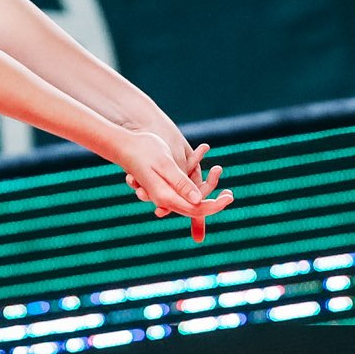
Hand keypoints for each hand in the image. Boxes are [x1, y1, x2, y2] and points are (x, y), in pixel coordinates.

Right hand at [113, 132, 233, 241]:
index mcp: (165, 196)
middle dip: (214, 203)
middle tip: (231, 195)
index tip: (229, 198)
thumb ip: (180, 183)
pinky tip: (205, 171)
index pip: (195, 209)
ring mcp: (163, 194)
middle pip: (194, 209)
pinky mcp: (163, 186)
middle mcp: (164, 199)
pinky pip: (183, 191)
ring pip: (190, 201)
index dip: (214, 206)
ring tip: (219, 174)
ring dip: (207, 190)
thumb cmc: (143, 150)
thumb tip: (198, 200)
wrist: (123, 144)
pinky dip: (196, 183)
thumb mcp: (165, 164)